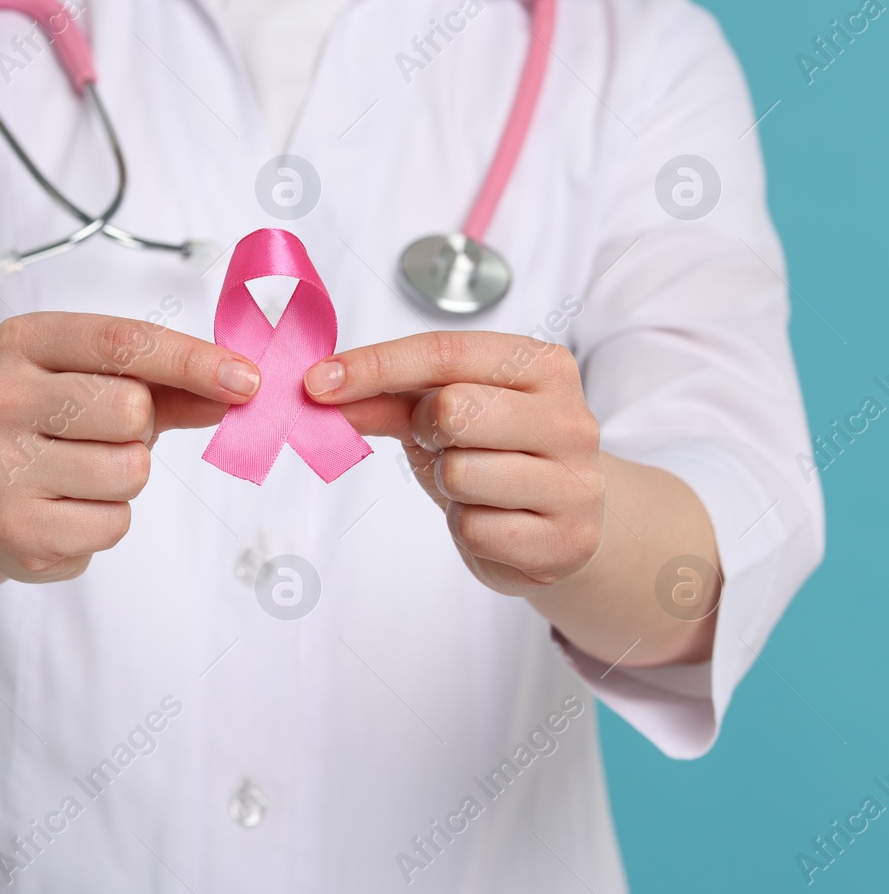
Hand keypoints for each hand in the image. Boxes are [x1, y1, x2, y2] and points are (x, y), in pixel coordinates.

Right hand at [0, 313, 259, 581]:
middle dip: (144, 428)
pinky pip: (112, 523)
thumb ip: (174, 383)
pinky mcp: (13, 527)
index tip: (245, 379)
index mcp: (23, 342)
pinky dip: (109, 520)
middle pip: (130, 408)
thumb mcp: (110, 387)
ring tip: (87, 474)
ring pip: (128, 469)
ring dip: (128, 477)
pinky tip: (72, 509)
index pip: (122, 341)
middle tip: (111, 435)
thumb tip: (239, 388)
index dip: (192, 360)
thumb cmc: (62, 430)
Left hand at [305, 332, 604, 595]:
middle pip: (454, 409)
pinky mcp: (566, 541)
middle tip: (443, 443)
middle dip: (427, 430)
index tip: (319, 381)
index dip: (375, 365)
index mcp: (543, 367)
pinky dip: (467, 526)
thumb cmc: (502, 454)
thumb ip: (387, 397)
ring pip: (461, 472)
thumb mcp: (444, 414)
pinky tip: (494, 518)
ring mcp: (575, 482)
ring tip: (475, 483)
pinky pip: (475, 528)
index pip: (446, 352)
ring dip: (448, 482)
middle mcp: (569, 418)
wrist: (566, 522)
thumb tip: (323, 391)